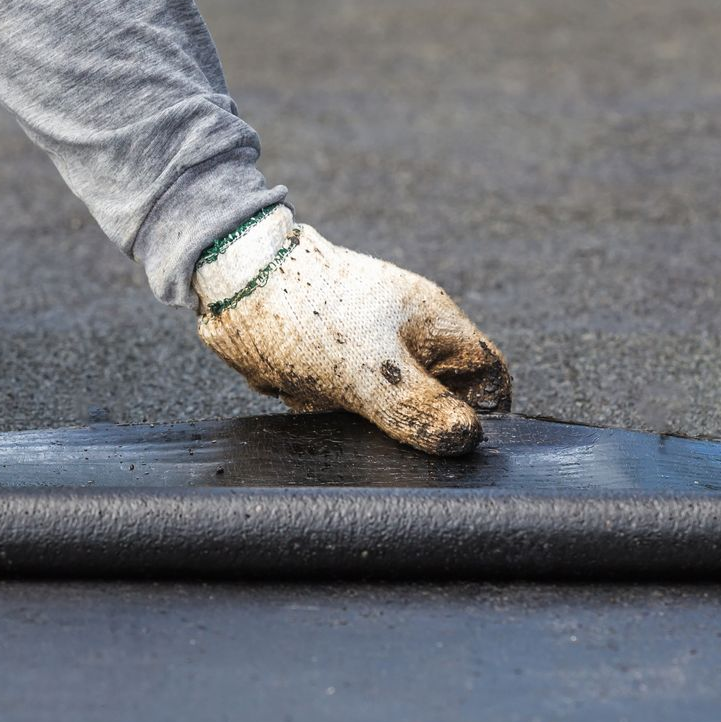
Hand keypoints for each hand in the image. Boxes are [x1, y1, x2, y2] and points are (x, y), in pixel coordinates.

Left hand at [193, 207, 510, 454]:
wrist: (231, 278)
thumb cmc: (304, 309)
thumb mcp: (367, 371)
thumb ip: (417, 408)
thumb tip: (465, 439)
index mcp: (434, 323)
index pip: (488, 372)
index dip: (484, 412)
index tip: (458, 443)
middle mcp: (409, 333)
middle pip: (437, 397)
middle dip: (406, 420)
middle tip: (376, 425)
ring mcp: (371, 344)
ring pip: (387, 405)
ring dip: (356, 415)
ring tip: (325, 394)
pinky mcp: (334, 357)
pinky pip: (344, 400)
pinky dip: (323, 406)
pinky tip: (300, 391)